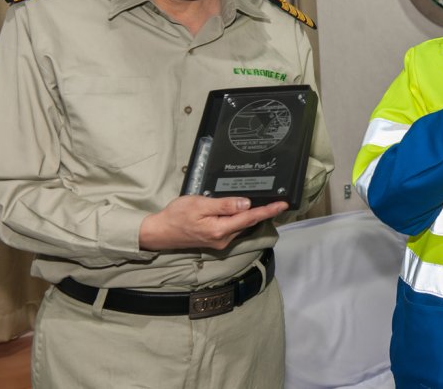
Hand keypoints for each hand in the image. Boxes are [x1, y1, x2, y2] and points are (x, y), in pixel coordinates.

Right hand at [138, 195, 286, 250]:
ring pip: (242, 226)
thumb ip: (224, 205)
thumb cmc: (176, 216)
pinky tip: (243, 210)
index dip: (268, 210)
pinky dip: (241, 219)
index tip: (283, 204)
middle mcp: (223, 239)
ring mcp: (220, 242)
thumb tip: (246, 204)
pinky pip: (234, 228)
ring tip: (264, 203)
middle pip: (248, 222)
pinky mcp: (216, 241)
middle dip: (264, 212)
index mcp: (220, 230)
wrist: (159, 232)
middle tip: (278, 200)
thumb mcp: (200, 205)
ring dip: (252, 215)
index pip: (250, 218)